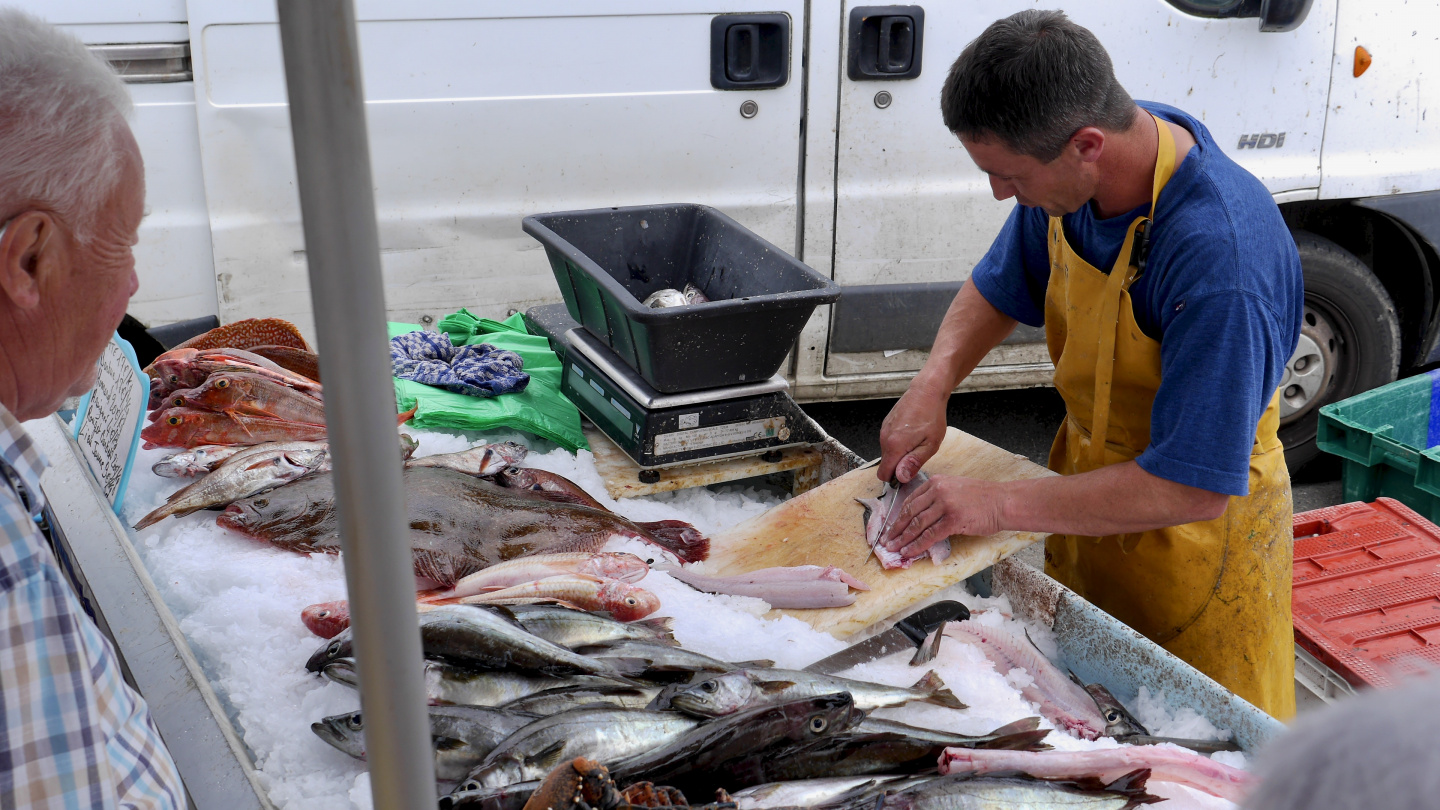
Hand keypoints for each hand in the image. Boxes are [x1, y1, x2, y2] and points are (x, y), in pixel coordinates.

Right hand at [878, 385, 947, 484]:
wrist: (926, 391)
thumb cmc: (931, 416)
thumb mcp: (930, 444)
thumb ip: (914, 462)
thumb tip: (901, 477)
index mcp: (894, 446)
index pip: (884, 474)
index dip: (896, 478)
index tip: (908, 472)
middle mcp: (884, 438)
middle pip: (886, 464)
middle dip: (899, 465)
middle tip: (918, 454)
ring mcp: (883, 430)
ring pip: (887, 452)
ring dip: (899, 453)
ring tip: (917, 442)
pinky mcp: (886, 424)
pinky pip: (888, 441)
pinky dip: (898, 443)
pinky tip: (912, 433)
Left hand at [882, 475, 1006, 556]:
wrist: (1003, 501)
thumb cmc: (984, 498)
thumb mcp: (956, 488)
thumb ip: (938, 498)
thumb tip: (921, 516)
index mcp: (936, 482)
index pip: (911, 500)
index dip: (898, 516)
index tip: (891, 527)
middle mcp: (938, 491)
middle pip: (910, 512)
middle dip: (896, 529)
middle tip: (886, 540)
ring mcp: (945, 504)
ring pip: (917, 525)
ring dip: (903, 539)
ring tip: (893, 549)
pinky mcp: (952, 519)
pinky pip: (929, 535)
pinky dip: (917, 545)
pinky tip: (909, 551)